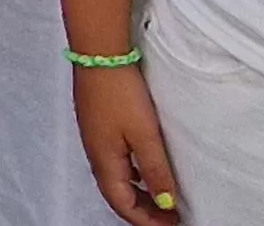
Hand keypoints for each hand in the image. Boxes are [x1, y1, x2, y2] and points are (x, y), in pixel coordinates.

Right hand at [69, 62, 185, 225]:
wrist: (99, 54)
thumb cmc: (120, 91)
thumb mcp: (145, 134)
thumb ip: (156, 170)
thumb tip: (164, 201)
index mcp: (105, 162)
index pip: (123, 205)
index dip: (146, 220)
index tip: (170, 224)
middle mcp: (95, 155)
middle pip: (117, 195)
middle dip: (141, 210)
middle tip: (167, 216)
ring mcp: (94, 139)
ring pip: (115, 178)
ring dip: (136, 192)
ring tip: (159, 195)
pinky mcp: (96, 124)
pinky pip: (112, 161)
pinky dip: (130, 174)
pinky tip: (142, 167)